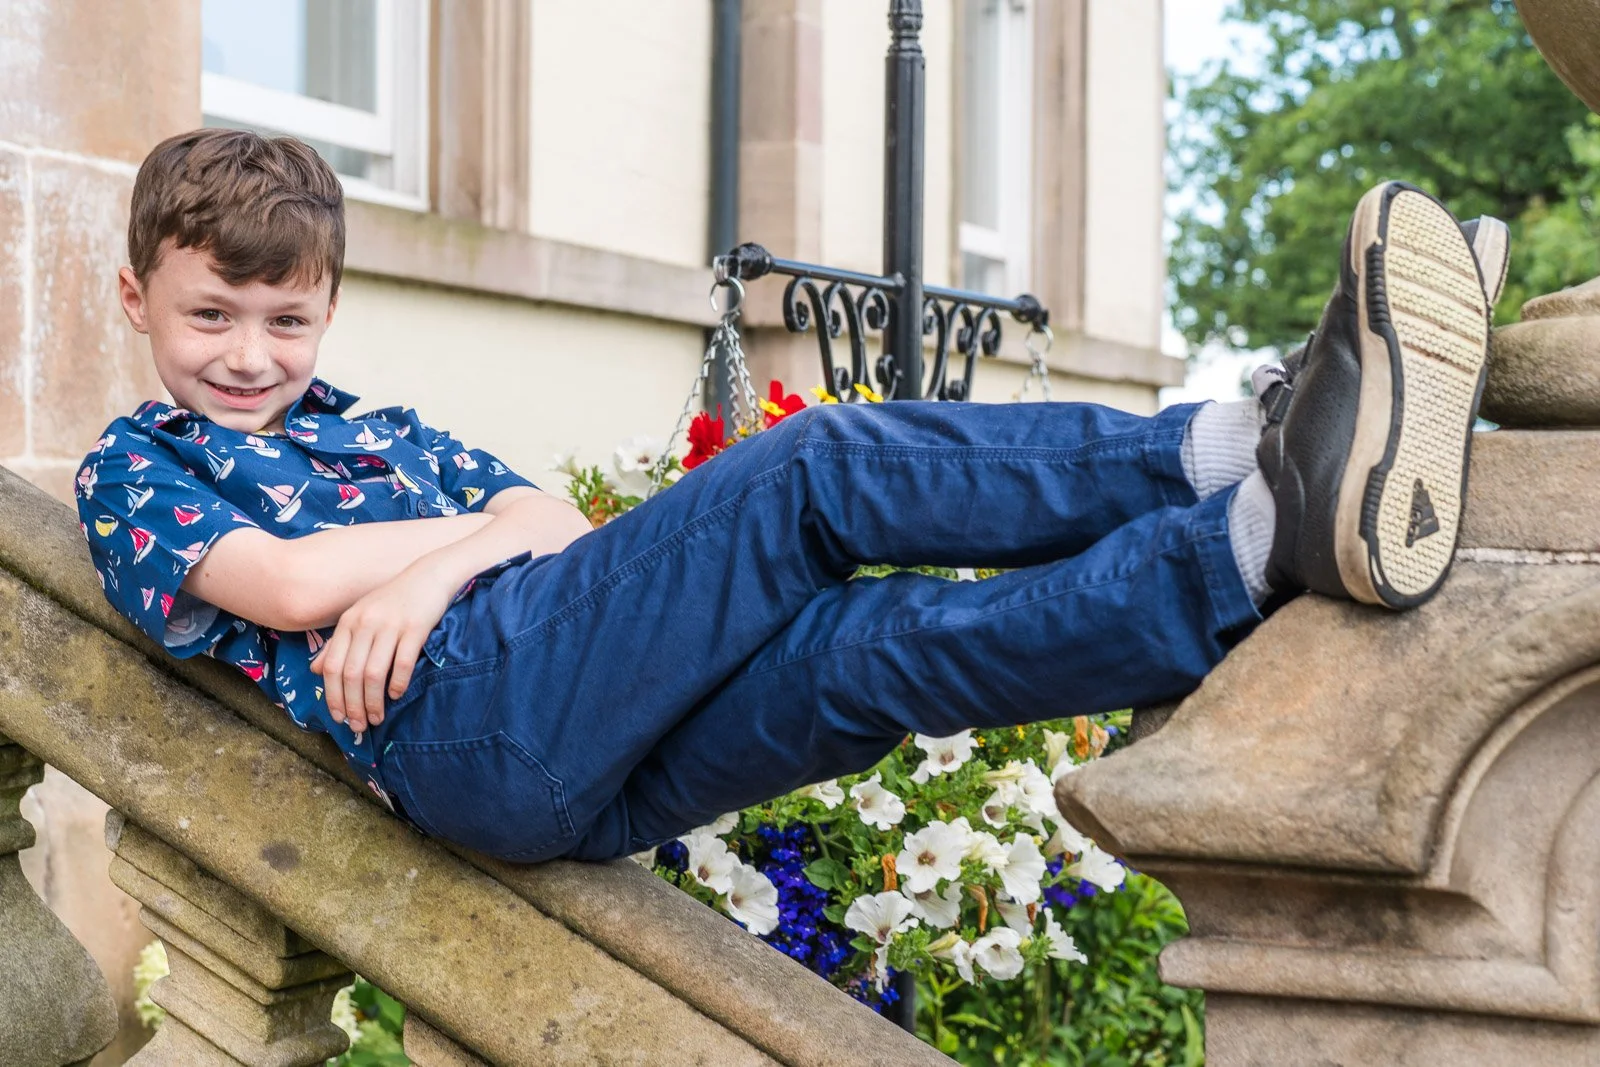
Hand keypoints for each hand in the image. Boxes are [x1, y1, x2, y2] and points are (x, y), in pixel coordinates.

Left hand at [310, 564, 455, 736]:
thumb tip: (316, 670)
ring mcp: (390, 625)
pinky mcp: (416, 627)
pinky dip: (398, 682)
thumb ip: (338, 643)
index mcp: (348, 622)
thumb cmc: (394, 600)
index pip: (332, 667)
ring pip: (373, 672)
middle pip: (351, 674)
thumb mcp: (360, 617)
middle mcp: (365, 623)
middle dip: (353, 705)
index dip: (333, 696)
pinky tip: (397, 695)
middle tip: (359, 726)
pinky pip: (403, 661)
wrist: (429, 575)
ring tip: (377, 718)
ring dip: (373, 701)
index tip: (339, 718)